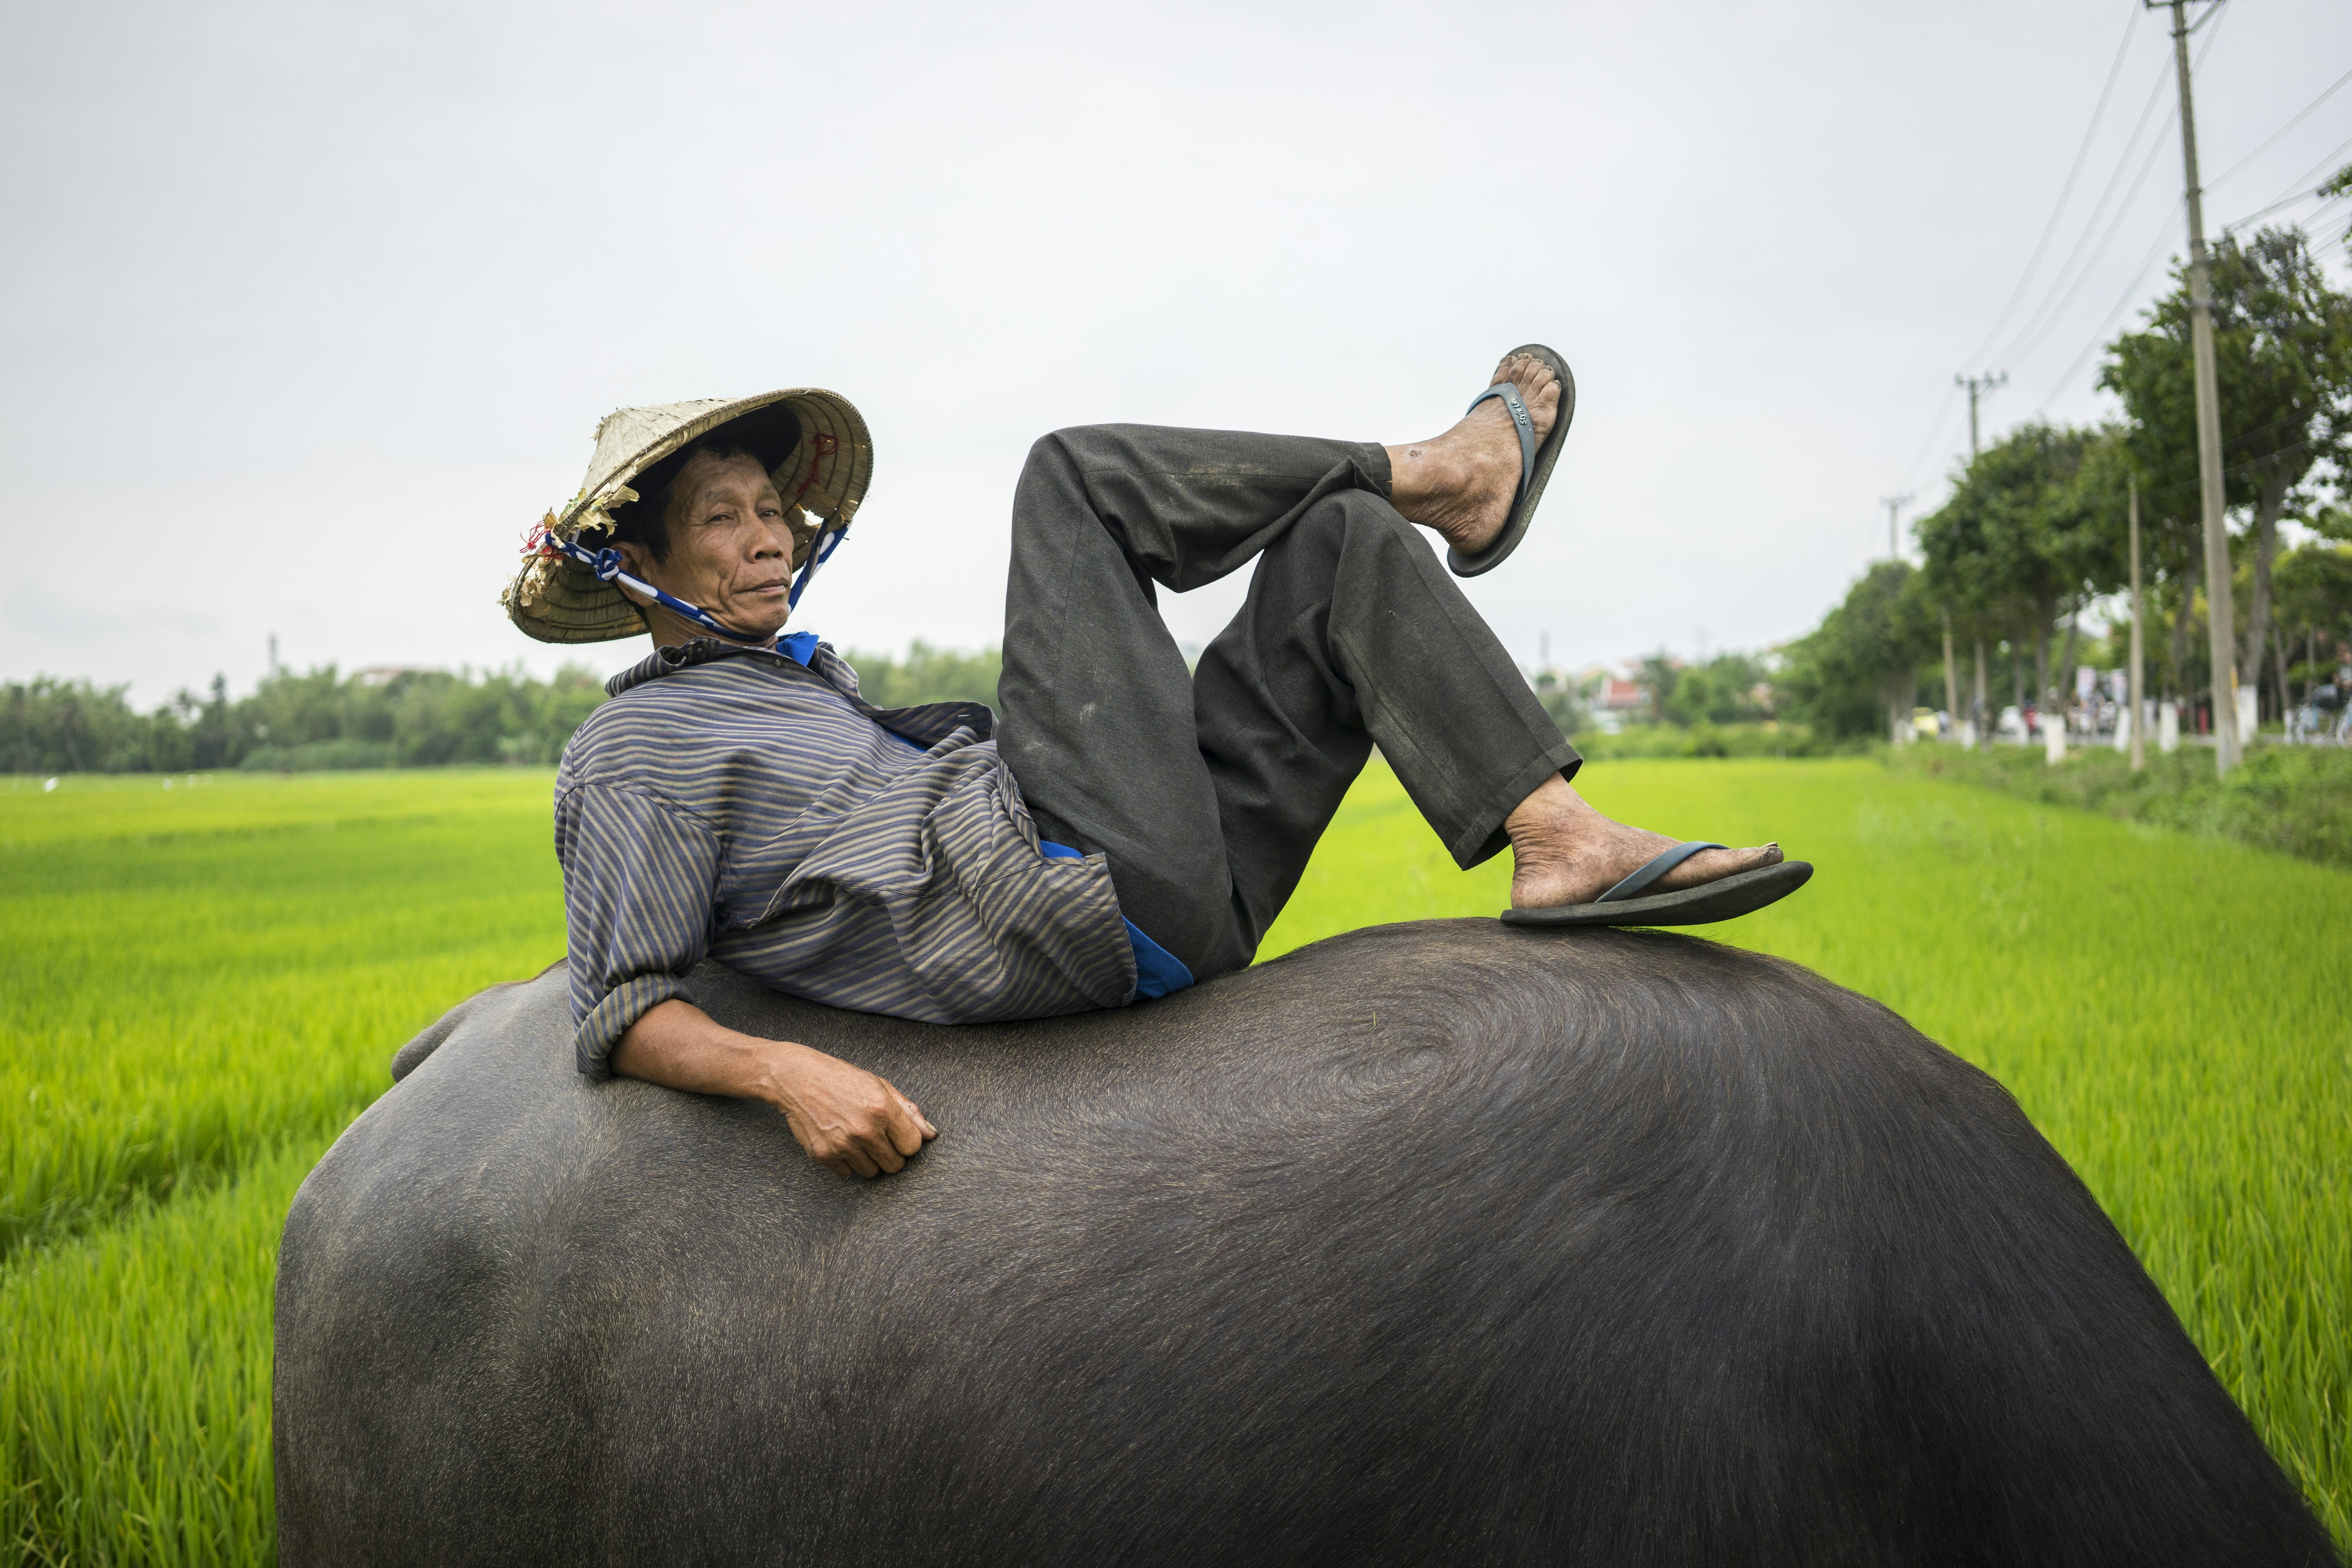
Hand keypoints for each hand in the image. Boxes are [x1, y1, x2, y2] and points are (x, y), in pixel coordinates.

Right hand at [766, 1042, 938, 1178]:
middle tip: (878, 1138)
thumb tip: (931, 1135)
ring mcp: (842, 1145)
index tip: (896, 1134)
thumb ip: (908, 1112)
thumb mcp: (880, 1086)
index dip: (907, 1142)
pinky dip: (847, 1162)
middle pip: (895, 1165)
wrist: (798, 1079)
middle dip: (891, 1154)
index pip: (913, 1147)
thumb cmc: (841, 1079)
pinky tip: (841, 1142)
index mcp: (883, 1109)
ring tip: (858, 1138)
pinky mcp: (823, 1155)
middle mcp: (864, 1130)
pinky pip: (847, 1173)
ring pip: (871, 1172)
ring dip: (869, 1160)